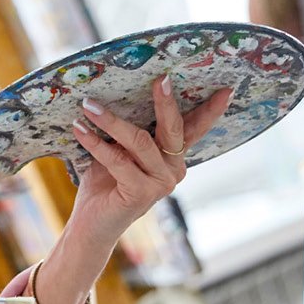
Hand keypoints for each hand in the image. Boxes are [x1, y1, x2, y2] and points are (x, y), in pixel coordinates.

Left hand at [26, 78, 232, 303]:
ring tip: (88, 105)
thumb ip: (127, 132)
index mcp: (172, 157)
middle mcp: (173, 169)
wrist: (92, 224)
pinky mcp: (142, 194)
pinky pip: (118, 160)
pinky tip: (78, 128)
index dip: (210, 110)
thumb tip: (116, 94)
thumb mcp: (119, 151)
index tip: (225, 88)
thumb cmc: (104, 183)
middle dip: (167, 101)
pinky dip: (95, 142)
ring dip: (111, 120)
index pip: (194, 128)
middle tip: (161, 79)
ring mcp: (161, 183)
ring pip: (140, 141)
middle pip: (173, 129)